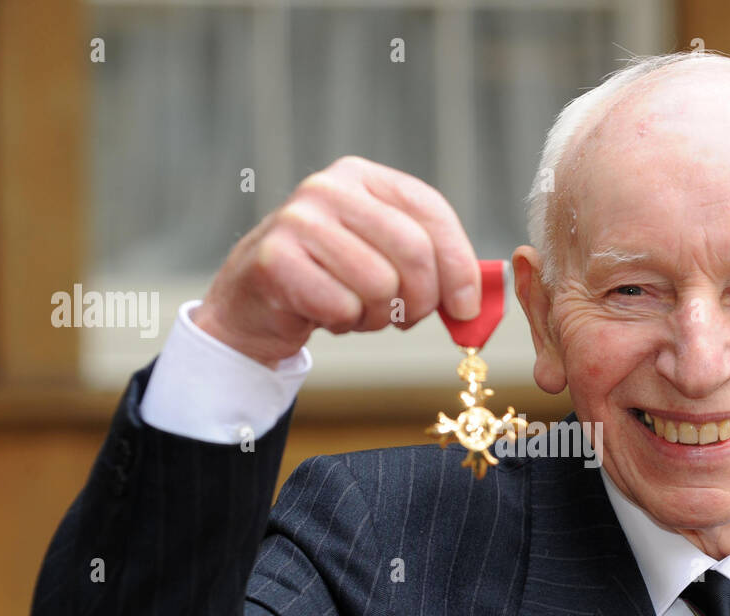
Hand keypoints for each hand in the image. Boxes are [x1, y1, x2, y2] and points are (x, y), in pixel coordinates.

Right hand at [193, 156, 482, 367]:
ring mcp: (298, 220)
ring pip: (380, 285)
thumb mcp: (384, 260)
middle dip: (421, 301)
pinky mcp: (274, 259)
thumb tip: (476, 304)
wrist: (253, 304)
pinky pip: (343, 307)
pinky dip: (343, 323)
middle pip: (413, 251)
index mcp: (364, 177)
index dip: (459, 266)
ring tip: (354, 310)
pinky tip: (324, 313)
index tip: (465, 308)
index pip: (431, 212)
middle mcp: (329, 188)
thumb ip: (432, 268)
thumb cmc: (332, 281)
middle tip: (406, 319)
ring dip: (377, 317)